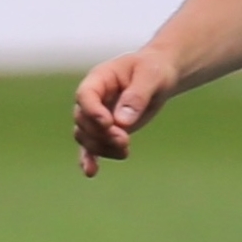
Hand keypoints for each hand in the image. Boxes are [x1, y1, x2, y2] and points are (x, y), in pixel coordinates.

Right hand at [73, 49, 180, 175]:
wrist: (158, 76)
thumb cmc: (153, 70)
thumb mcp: (151, 76)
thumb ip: (137, 96)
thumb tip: (122, 122)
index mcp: (99, 79)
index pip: (85, 96)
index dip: (92, 111)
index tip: (108, 123)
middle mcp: (93, 99)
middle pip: (83, 120)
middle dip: (101, 134)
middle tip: (125, 140)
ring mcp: (97, 116)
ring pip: (87, 137)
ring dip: (102, 147)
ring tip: (125, 150)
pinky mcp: (106, 132)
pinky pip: (91, 146)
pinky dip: (90, 159)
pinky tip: (91, 172)